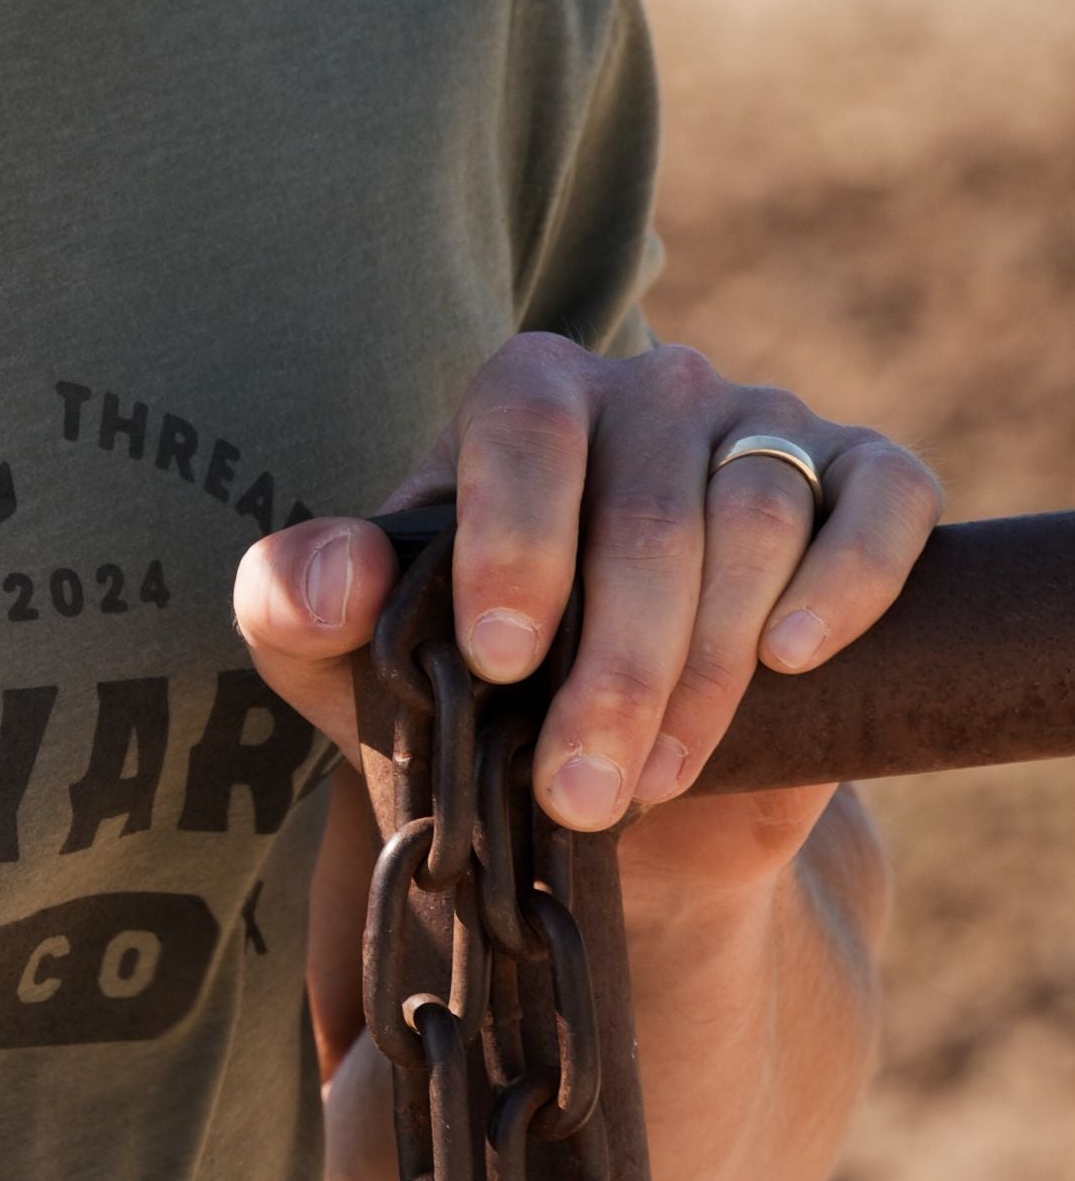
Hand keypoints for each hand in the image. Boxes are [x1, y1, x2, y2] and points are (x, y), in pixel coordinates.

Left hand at [234, 337, 937, 882]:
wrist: (615, 787)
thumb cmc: (469, 702)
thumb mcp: (350, 671)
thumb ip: (296, 609)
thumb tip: (342, 575)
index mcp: (526, 396)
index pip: (525, 424)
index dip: (516, 542)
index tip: (500, 662)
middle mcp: (650, 389)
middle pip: (650, 510)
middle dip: (615, 669)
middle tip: (580, 791)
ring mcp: (767, 429)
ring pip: (759, 520)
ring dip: (707, 669)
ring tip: (653, 780)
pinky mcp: (866, 484)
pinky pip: (883, 501)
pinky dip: (850, 578)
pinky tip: (793, 657)